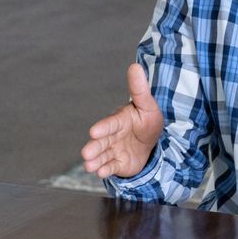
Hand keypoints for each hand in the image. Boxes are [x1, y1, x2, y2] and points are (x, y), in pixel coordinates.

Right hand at [82, 63, 164, 178]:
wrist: (152, 142)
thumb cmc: (147, 121)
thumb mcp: (147, 105)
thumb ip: (139, 89)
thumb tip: (135, 66)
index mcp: (119, 120)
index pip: (110, 124)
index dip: (103, 128)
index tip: (94, 131)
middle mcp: (113, 136)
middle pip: (102, 142)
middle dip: (94, 148)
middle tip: (86, 154)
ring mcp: (114, 150)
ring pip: (103, 156)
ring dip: (96, 161)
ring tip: (90, 166)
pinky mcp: (118, 163)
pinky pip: (111, 167)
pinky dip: (106, 170)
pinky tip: (101, 173)